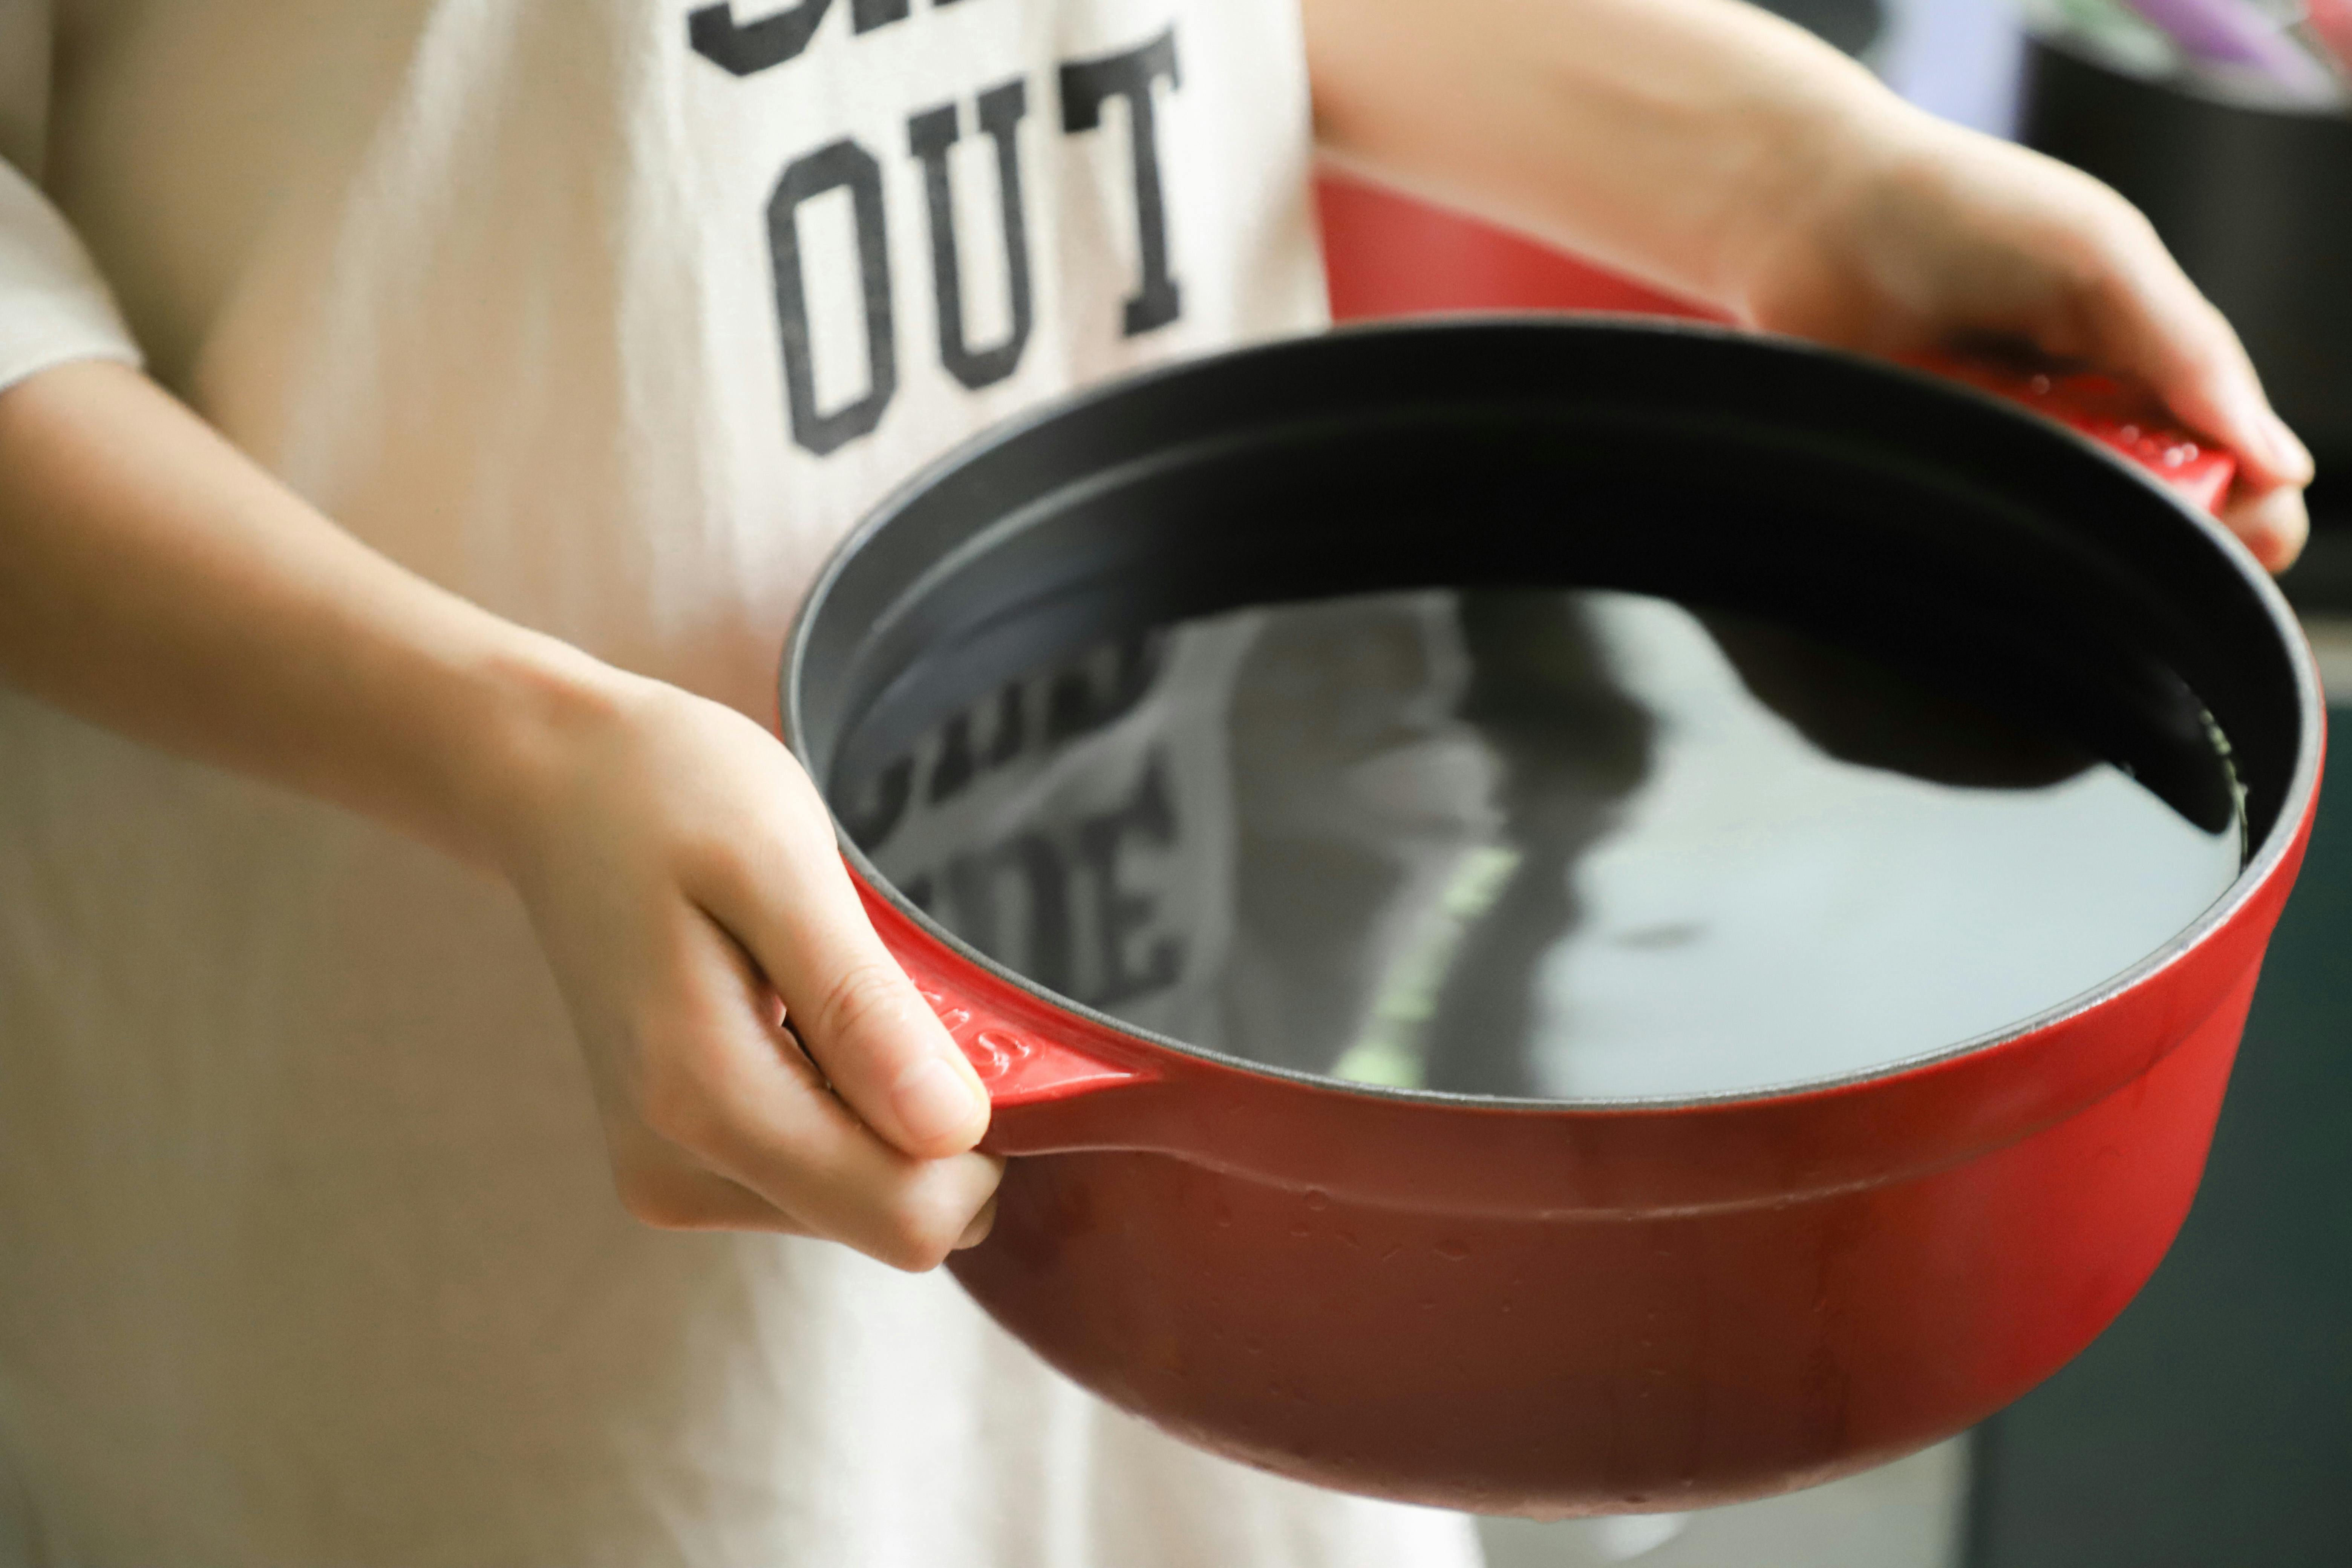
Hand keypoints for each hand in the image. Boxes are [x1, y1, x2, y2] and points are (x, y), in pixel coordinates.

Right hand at [496, 671, 1000, 1265]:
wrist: (561, 789)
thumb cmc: (673, 800)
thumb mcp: (782, 867)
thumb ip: (861, 1007)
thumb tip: (952, 1129)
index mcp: (703, 1101)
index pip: (905, 1216)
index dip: (975, 1142)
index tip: (962, 1031)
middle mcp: (677, 1170)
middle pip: (888, 1218)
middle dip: (929, 1123)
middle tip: (889, 992)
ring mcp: (672, 1174)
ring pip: (861, 1203)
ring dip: (885, 1107)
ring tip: (826, 991)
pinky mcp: (680, 1162)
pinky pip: (818, 1174)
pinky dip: (845, 1104)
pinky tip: (801, 1017)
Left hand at [1740, 112, 2314, 569]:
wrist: (1807, 216)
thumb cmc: (1955, 209)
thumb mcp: (2099, 258)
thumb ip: (2190, 351)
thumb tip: (2283, 462)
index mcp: (2148, 363)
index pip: (2232, 461)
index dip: (2246, 505)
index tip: (2236, 526)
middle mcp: (2083, 418)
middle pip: (2155, 515)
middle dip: (2159, 530)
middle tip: (2124, 510)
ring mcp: (2004, 456)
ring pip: (2068, 539)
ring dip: (2069, 534)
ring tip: (2035, 483)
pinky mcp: (1931, 482)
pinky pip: (1976, 537)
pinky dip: (1986, 535)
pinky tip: (1974, 510)